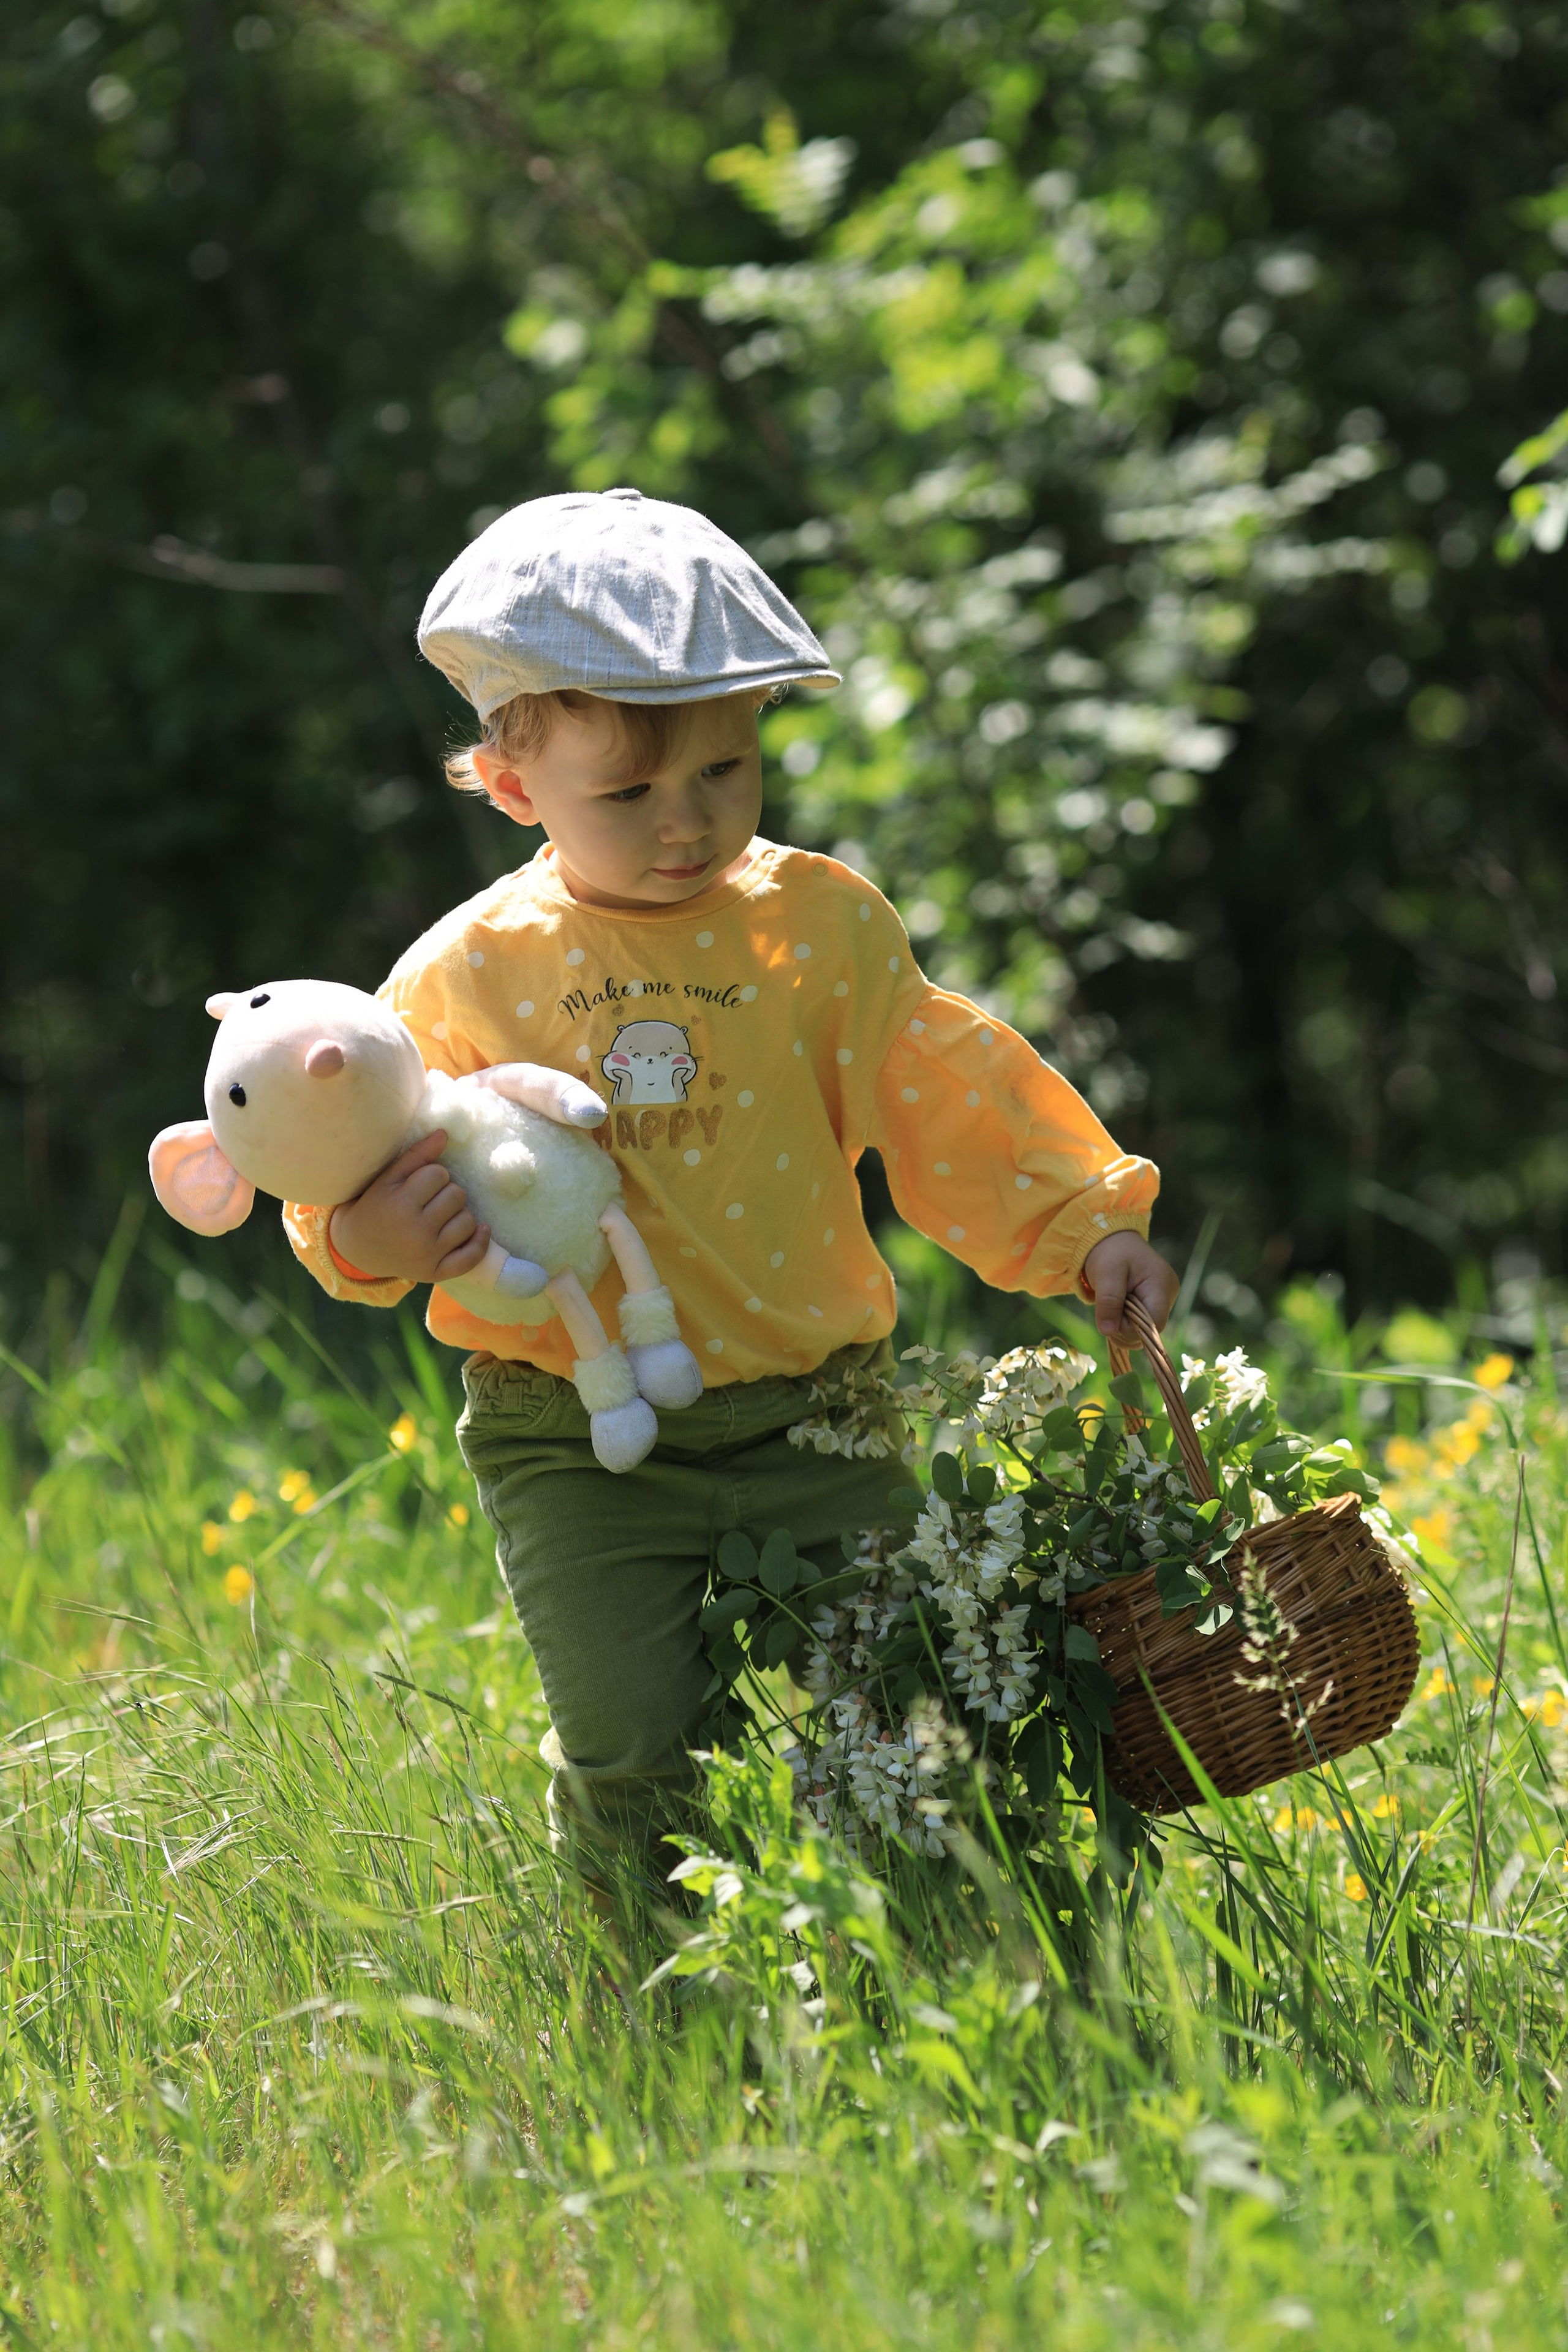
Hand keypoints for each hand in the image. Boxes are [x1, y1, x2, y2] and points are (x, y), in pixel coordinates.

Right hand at [328, 1130, 489, 1283]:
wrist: (358, 1249)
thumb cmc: (375, 1207)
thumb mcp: (388, 1179)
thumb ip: (417, 1155)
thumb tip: (445, 1134)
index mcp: (400, 1205)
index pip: (439, 1174)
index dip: (433, 1175)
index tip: (420, 1184)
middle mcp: (415, 1232)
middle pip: (457, 1195)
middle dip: (446, 1193)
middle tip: (429, 1201)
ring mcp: (428, 1255)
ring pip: (468, 1221)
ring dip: (459, 1214)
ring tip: (440, 1217)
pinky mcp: (437, 1273)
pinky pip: (472, 1256)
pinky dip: (480, 1241)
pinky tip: (479, 1229)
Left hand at [1081, 1231, 1179, 1343]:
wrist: (1112, 1239)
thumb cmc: (1110, 1253)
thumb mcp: (1105, 1273)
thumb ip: (1108, 1302)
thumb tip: (1109, 1331)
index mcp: (1161, 1285)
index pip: (1154, 1325)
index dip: (1130, 1329)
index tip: (1110, 1318)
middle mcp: (1169, 1294)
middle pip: (1149, 1329)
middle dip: (1124, 1327)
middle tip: (1107, 1308)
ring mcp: (1164, 1299)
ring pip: (1144, 1328)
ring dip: (1123, 1324)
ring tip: (1113, 1304)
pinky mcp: (1156, 1302)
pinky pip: (1142, 1322)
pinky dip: (1126, 1320)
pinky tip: (1118, 1307)